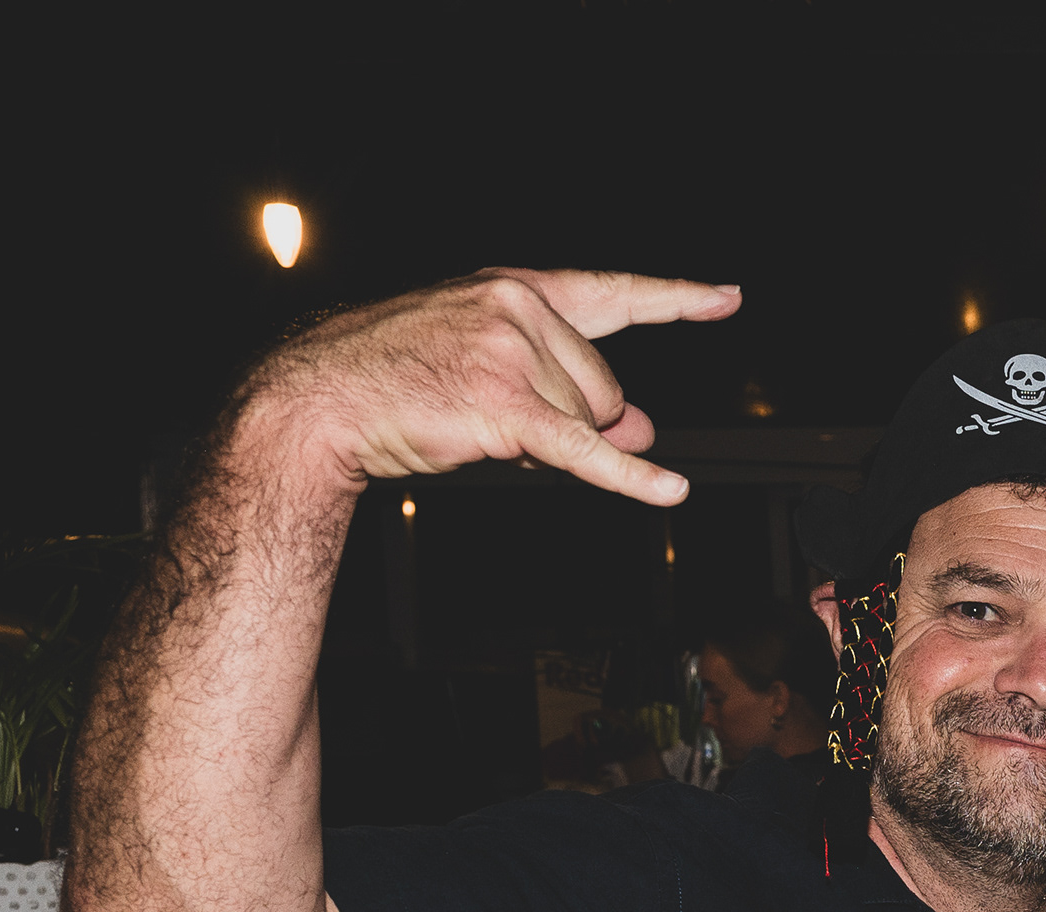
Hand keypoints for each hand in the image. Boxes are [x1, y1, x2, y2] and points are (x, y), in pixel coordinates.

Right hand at [233, 267, 739, 507]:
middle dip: (573, 419)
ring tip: (477, 424)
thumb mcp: (487, 365)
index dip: (676, 298)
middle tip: (500, 418)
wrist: (319, 396)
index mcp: (514, 287)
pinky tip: (669, 490)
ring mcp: (511, 352)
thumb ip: (569, 386)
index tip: (726, 298)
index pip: (612, 292)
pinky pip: (586, 451)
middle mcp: (517, 306)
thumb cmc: (395, 378)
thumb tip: (644, 428)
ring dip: (548, 443)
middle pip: (605, 386)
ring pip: (589, 421)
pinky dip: (630, 478)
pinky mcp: (505, 406)